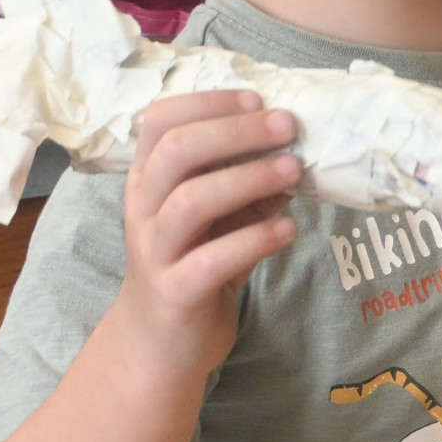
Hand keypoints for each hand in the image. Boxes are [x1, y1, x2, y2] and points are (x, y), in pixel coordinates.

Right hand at [112, 90, 298, 377]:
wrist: (162, 343)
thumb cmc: (195, 265)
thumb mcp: (221, 217)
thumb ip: (249, 184)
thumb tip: (297, 144)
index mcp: (149, 180)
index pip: (162, 120)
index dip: (209, 102)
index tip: (258, 98)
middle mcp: (143, 209)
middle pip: (177, 152)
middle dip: (235, 131)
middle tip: (287, 125)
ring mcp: (155, 251)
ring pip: (191, 201)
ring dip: (248, 179)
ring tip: (293, 170)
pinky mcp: (175, 292)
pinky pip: (212, 260)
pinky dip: (254, 239)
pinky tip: (287, 229)